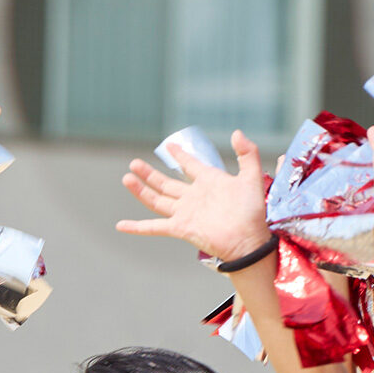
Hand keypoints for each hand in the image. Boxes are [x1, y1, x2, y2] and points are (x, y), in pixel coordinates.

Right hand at [117, 130, 271, 260]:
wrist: (248, 239)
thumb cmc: (252, 211)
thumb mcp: (252, 177)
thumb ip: (247, 153)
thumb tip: (236, 132)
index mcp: (209, 182)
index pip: (189, 165)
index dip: (179, 155)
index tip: (169, 146)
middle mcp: (193, 197)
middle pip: (165, 183)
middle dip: (149, 173)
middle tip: (134, 163)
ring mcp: (185, 213)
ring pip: (157, 200)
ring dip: (141, 190)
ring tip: (127, 178)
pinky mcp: (180, 228)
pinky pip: (154, 227)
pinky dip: (137, 227)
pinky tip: (121, 225)